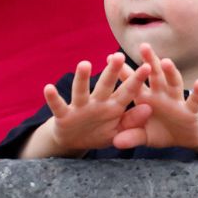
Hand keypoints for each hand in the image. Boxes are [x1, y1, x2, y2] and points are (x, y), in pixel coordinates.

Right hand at [35, 53, 150, 155]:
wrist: (73, 141)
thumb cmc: (99, 132)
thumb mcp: (118, 131)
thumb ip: (132, 121)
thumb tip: (148, 108)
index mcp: (112, 107)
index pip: (127, 92)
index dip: (136, 81)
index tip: (147, 66)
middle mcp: (96, 104)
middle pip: (105, 86)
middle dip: (112, 72)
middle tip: (120, 56)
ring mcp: (79, 108)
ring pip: (81, 91)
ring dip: (82, 78)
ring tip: (84, 64)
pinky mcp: (63, 116)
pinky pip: (58, 106)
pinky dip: (53, 98)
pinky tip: (48, 88)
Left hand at [114, 44, 197, 149]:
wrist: (184, 138)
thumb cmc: (160, 131)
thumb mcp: (143, 136)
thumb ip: (130, 136)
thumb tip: (115, 143)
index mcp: (145, 98)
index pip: (133, 82)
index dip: (123, 71)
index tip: (110, 56)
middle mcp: (160, 94)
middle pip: (154, 75)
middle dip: (150, 61)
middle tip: (143, 46)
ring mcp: (176, 101)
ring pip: (173, 83)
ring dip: (170, 73)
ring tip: (166, 61)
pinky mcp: (191, 111)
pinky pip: (195, 101)